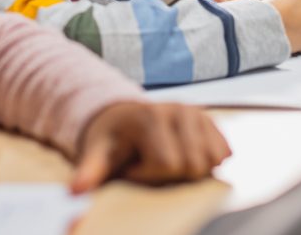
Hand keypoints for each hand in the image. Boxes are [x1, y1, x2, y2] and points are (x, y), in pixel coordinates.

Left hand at [71, 102, 229, 192]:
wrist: (120, 118)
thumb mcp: (96, 153)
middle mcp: (179, 109)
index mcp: (151, 117)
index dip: (148, 175)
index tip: (132, 167)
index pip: (168, 164)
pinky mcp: (209, 120)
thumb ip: (90, 171)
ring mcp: (197, 112)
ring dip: (191, 169)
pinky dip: (208, 162)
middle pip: (193, 165)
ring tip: (166, 159)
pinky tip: (184, 155)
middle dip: (171, 174)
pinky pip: (223, 153)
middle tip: (150, 163)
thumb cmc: (110, 139)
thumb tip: (77, 191)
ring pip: (212, 160)